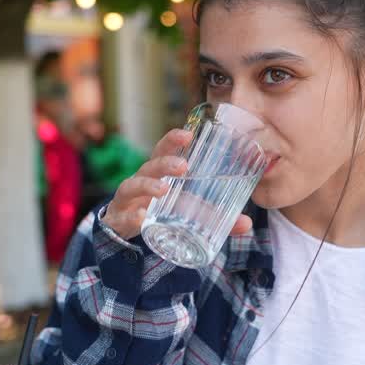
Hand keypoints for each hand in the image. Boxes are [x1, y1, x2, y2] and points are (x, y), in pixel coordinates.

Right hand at [102, 128, 252, 242]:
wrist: (124, 230)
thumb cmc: (158, 210)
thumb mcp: (187, 211)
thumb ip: (214, 216)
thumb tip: (246, 223)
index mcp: (157, 173)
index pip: (163, 150)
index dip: (173, 140)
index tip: (188, 134)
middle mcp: (140, 181)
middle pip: (150, 165)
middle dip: (165, 162)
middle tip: (183, 166)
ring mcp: (128, 200)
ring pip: (132, 185)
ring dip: (148, 185)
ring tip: (163, 189)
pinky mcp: (119, 219)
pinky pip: (123, 216)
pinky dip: (132, 216)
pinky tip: (141, 217)